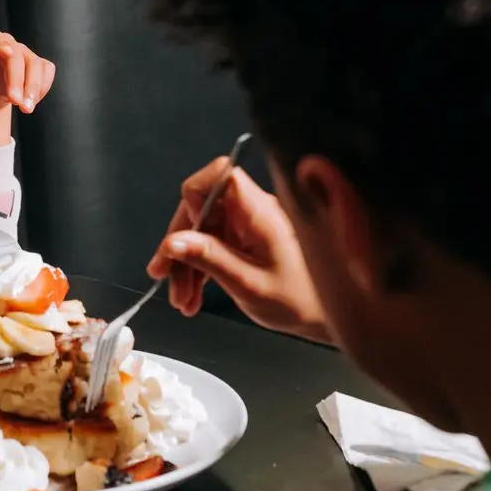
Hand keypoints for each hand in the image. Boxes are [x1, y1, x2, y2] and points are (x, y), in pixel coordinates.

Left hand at [0, 31, 54, 146]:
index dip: (1, 44)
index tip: (7, 52)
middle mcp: (7, 45)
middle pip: (19, 56)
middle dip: (19, 81)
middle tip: (17, 102)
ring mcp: (23, 54)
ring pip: (36, 65)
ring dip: (34, 88)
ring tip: (26, 108)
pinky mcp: (36, 65)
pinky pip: (46, 71)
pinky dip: (42, 88)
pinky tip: (31, 101)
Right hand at [147, 162, 329, 342]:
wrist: (324, 316)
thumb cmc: (299, 300)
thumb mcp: (248, 284)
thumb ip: (210, 259)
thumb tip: (173, 242)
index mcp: (259, 211)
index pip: (220, 175)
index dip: (194, 197)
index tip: (183, 234)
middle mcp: (253, 210)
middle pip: (201, 207)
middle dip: (180, 243)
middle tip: (166, 277)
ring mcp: (249, 224)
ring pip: (203, 229)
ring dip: (186, 263)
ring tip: (182, 300)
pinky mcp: (247, 239)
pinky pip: (213, 243)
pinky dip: (200, 268)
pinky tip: (193, 296)